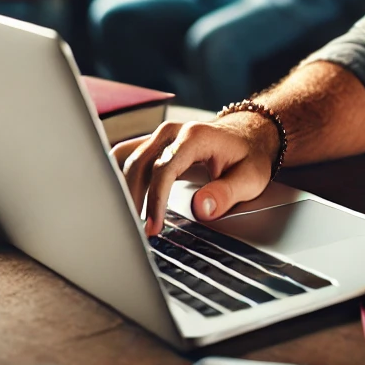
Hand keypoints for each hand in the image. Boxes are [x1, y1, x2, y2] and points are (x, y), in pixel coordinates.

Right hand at [112, 113, 281, 235]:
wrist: (249, 135)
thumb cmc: (249, 156)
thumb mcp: (250, 178)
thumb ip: (226, 193)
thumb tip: (201, 207)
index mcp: (195, 137)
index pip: (164, 170)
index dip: (156, 200)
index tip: (153, 227)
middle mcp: (173, 132)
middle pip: (139, 165)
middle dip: (132, 200)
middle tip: (132, 233)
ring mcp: (160, 135)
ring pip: (128, 160)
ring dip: (121, 191)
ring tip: (122, 222)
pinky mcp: (153, 142)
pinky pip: (126, 156)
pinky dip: (117, 177)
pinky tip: (114, 199)